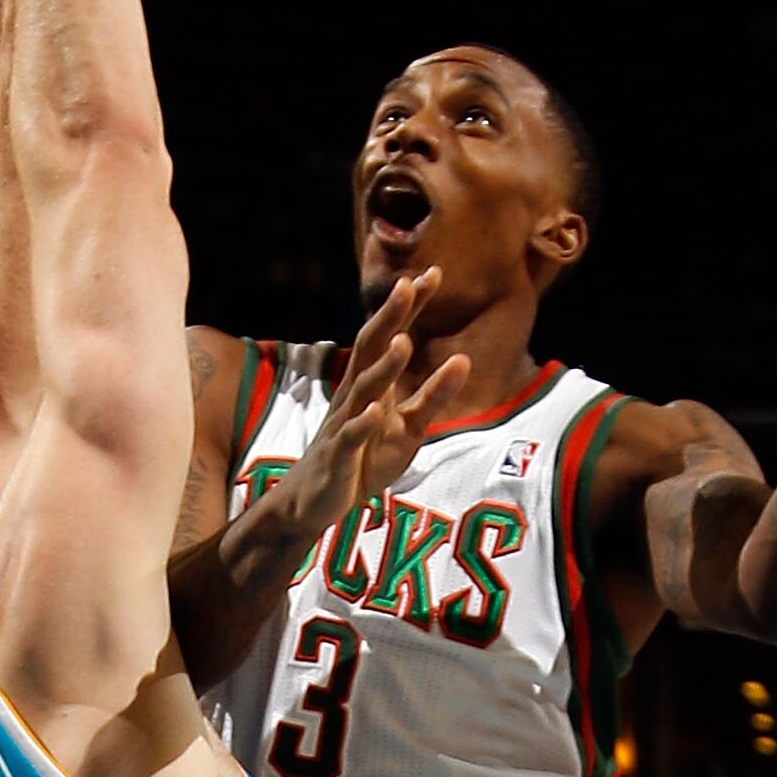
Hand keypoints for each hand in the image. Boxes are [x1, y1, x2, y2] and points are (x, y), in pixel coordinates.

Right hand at [279, 271, 468, 540]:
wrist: (313, 502)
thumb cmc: (362, 460)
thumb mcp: (407, 428)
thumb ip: (433, 396)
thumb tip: (463, 359)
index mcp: (369, 385)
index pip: (389, 335)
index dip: (409, 307)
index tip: (432, 273)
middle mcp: (353, 396)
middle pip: (370, 349)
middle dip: (390, 318)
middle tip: (409, 284)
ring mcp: (343, 424)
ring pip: (363, 390)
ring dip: (383, 367)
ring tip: (404, 342)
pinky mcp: (338, 457)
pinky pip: (351, 438)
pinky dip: (363, 424)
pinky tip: (376, 410)